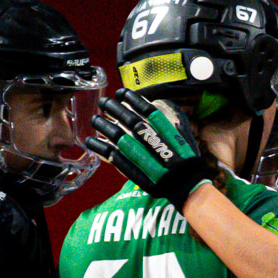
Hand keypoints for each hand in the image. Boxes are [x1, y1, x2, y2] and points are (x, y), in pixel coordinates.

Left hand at [86, 89, 213, 210]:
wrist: (187, 186)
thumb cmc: (186, 159)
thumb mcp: (184, 133)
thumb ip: (172, 117)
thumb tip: (156, 102)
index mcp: (168, 132)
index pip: (148, 110)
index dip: (132, 99)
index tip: (121, 92)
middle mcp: (156, 143)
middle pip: (131, 121)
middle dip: (115, 109)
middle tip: (103, 101)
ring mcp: (144, 158)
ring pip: (119, 137)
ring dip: (104, 126)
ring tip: (94, 119)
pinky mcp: (135, 172)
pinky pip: (113, 157)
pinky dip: (101, 148)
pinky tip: (91, 141)